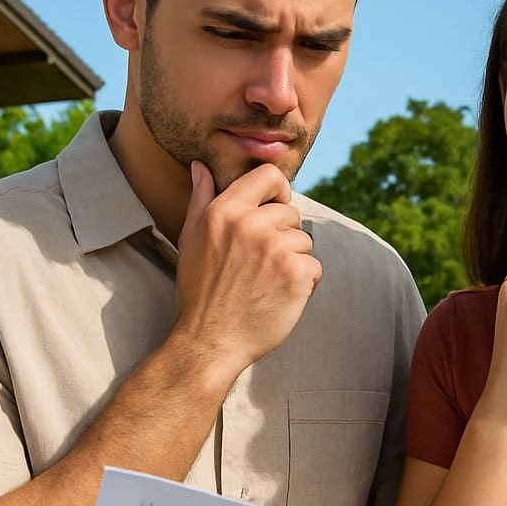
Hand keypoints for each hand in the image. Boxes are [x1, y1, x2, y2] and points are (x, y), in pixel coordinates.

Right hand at [172, 161, 320, 378]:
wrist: (210, 340)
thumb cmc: (200, 289)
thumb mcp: (192, 237)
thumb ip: (201, 197)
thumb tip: (201, 165)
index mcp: (225, 211)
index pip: (269, 176)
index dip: (278, 191)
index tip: (272, 210)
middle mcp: (251, 225)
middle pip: (291, 213)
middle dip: (282, 236)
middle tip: (258, 265)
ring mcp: (276, 250)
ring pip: (305, 241)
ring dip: (293, 261)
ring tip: (265, 282)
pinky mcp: (297, 275)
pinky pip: (314, 267)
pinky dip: (303, 283)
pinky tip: (278, 296)